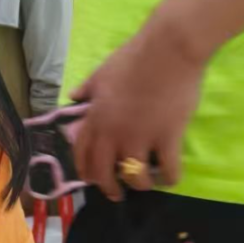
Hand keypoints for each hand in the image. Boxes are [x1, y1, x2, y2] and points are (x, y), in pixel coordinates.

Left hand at [71, 24, 205, 200]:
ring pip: (135, 177)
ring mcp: (141, 138)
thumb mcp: (101, 73)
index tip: (91, 178)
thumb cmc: (133, 58)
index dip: (85, 170)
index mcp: (95, 118)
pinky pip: (169, 170)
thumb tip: (73, 97)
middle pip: (103, 173)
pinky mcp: (168, 137)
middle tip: (117, 192)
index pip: (82, 153)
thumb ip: (87, 90)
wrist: (168, 50)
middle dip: (109, 188)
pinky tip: (170, 177)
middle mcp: (113, 133)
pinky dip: (170, 179)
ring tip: (146, 183)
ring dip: (140, 185)